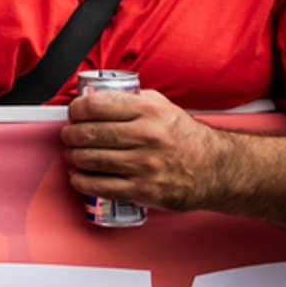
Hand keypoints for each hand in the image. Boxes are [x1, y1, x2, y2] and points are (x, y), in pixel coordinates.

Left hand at [60, 87, 233, 212]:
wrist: (216, 170)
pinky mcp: (144, 191)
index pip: (96, 106)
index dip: (76, 109)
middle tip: (68, 136)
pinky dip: (82, 182)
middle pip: (89, 134)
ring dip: (73, 157)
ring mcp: (144, 165)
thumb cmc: (185, 137)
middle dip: (70, 135)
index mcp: (148, 111)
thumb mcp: (163, 107)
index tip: (73, 113)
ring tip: (72, 155)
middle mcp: (146, 136)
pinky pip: (102, 186)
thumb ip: (132, 99)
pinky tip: (78, 177)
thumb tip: (97, 95)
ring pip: (91, 160)